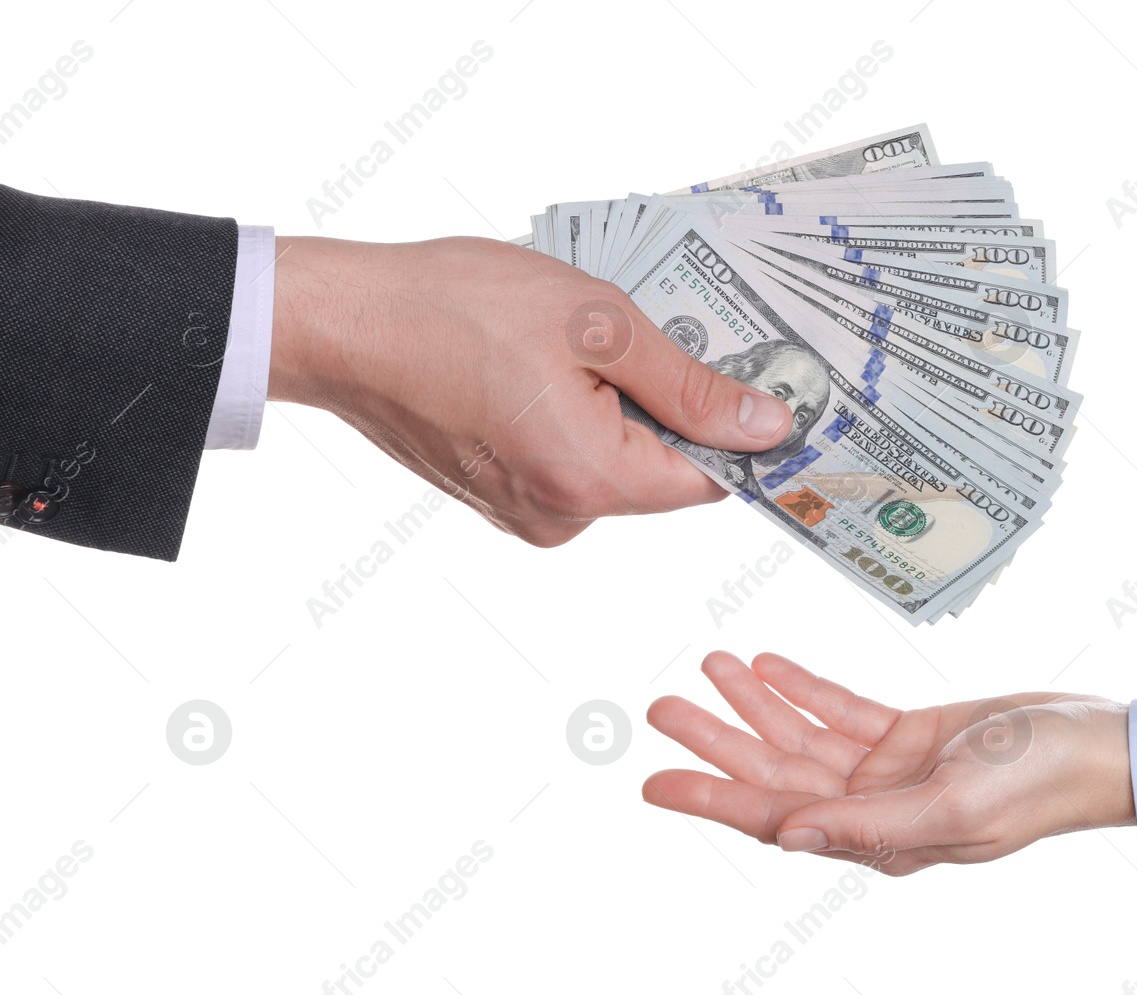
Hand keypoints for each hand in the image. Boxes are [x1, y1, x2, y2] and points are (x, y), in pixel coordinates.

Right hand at [267, 236, 794, 546]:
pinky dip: (576, 415)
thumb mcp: (598, 323)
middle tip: (647, 331)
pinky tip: (543, 364)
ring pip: (616, 463)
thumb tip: (766, 427)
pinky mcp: (501, 499)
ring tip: (576, 343)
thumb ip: (691, 385)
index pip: (710, 479)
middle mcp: (560, 518)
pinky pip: (571, 461)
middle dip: (670, 404)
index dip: (739, 429)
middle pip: (663, 471)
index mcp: (589, 480)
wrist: (344, 323)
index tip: (753, 379)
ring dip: (619, 406)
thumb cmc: (455, 308)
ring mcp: (525, 515)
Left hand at [643, 651, 1133, 875]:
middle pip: (776, 772)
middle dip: (719, 739)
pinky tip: (766, 664)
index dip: (712, 798)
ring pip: (802, 736)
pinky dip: (803, 688)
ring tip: (708, 665)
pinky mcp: (910, 735)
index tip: (655, 781)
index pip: (776, 818)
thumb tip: (788, 836)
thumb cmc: (1038, 783)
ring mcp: (890, 771)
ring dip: (755, 703)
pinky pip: (841, 710)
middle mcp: (873, 808)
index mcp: (877, 839)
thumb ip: (867, 824)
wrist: (1100, 745)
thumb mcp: (952, 806)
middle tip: (663, 707)